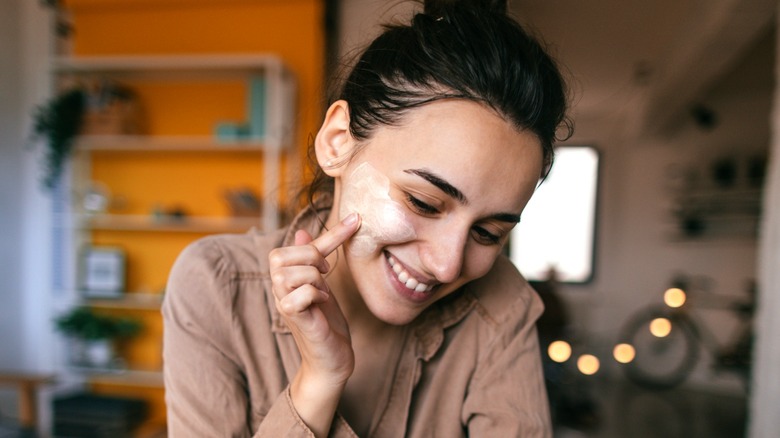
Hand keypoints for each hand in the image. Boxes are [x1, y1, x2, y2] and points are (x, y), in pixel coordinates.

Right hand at [268, 213, 359, 434]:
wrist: (332, 359)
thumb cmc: (327, 322)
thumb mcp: (322, 284)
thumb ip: (313, 258)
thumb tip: (301, 231)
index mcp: (285, 277)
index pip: (298, 245)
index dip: (331, 233)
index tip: (357, 219)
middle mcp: (278, 288)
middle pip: (282, 255)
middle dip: (312, 259)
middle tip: (326, 274)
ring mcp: (283, 303)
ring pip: (294, 272)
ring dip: (316, 279)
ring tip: (323, 293)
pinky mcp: (292, 318)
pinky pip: (300, 293)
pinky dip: (316, 295)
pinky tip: (322, 304)